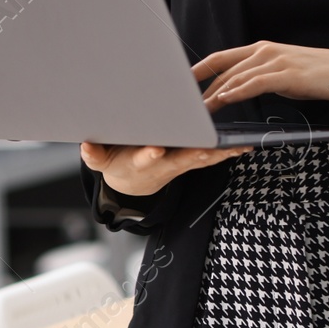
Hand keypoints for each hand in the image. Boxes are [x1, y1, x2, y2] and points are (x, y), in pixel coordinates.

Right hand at [79, 141, 251, 197]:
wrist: (133, 182)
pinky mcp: (190, 160)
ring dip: (218, 153)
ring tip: (236, 146)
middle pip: (180, 158)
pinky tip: (243, 146)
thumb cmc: (117, 164)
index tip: (154, 149)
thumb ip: (93, 154)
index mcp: (141, 161)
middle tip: (207, 147)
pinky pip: (211, 156)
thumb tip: (85, 145)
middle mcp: (164, 164)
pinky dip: (226, 152)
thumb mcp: (100, 161)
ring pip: (201, 158)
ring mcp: (180, 163)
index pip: (145, 158)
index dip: (149, 154)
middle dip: (193, 152)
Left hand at [191, 42, 328, 113]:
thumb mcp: (287, 75)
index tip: (180, 83)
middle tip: (182, 103)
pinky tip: (224, 101)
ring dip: (213, 93)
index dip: (198, 69)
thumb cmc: (322, 76)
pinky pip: (255, 83)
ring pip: (235, 75)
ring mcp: (276, 60)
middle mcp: (265, 51)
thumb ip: (264, 78)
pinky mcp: (288, 74)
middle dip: (200, 87)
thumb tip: (245, 90)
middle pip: (223, 67)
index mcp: (263, 50)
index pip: (222, 58)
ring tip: (196, 109)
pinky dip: (236, 91)